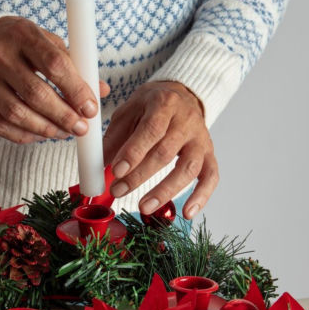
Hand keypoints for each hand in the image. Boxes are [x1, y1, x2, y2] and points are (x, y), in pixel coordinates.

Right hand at [0, 16, 104, 143]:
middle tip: (81, 128)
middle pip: (35, 94)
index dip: (76, 91)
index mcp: (23, 34)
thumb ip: (74, 65)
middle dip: (63, 116)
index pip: (55, 65)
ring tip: (63, 133)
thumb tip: (101, 91)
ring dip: (45, 129)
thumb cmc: (21, 43)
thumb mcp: (48, 43)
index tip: (91, 109)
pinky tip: (40, 134)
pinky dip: (24, 135)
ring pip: (16, 113)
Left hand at [103, 80, 218, 218]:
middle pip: (166, 152)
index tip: (116, 171)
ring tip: (144, 207)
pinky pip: (211, 177)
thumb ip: (114, 138)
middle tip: (118, 191)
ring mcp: (201, 139)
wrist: (181, 96)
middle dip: (139, 176)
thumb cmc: (150, 107)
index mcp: (165, 103)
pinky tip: (188, 213)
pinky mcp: (209, 154)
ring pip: (189, 168)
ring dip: (165, 191)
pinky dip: (202, 197)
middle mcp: (187, 120)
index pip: (151, 130)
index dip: (134, 152)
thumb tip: (98, 166)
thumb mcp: (128, 113)